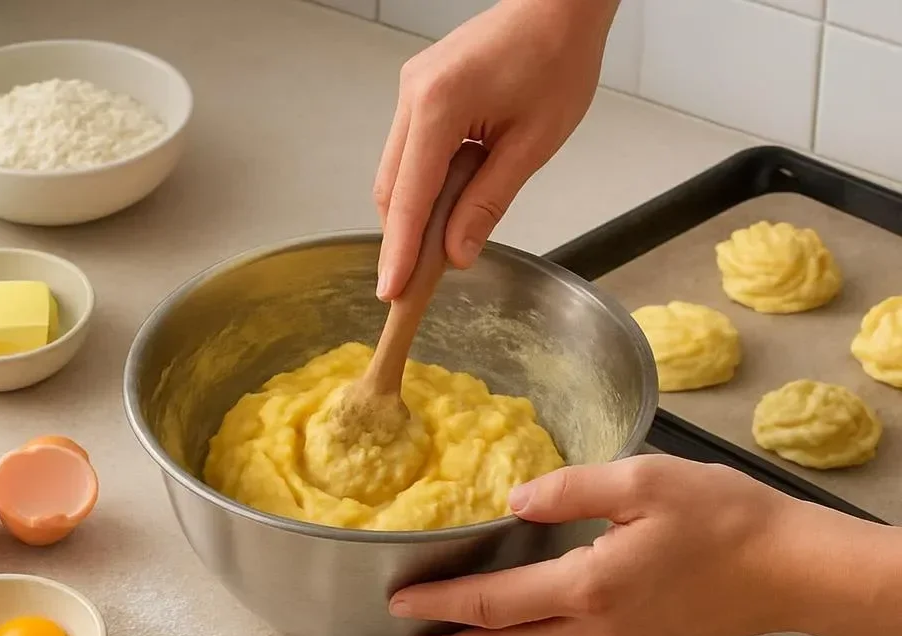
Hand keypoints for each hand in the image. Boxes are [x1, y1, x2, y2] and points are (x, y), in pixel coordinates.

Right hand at [374, 0, 616, 299]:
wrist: (559, 5)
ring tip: (434, 254)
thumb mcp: (531, 145)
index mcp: (439, 105)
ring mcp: (412, 90)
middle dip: (400, 239)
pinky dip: (422, 188)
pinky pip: (409, 153)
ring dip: (412, 215)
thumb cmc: (556, 60)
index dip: (399, 251)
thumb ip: (488, 202)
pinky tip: (444, 210)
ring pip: (396, 173)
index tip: (391, 292)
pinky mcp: (421, 91)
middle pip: (392, 188)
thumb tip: (455, 253)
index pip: (410, 196)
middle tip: (411, 287)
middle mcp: (413, 94)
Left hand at [389, 457, 900, 635]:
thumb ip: (570, 488)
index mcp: (590, 587)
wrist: (791, 570)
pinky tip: (521, 628)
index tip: (401, 602)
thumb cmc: (728, 520)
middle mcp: (598, 631)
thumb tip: (517, 502)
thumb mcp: (644, 479)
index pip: (493, 604)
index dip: (440, 603)